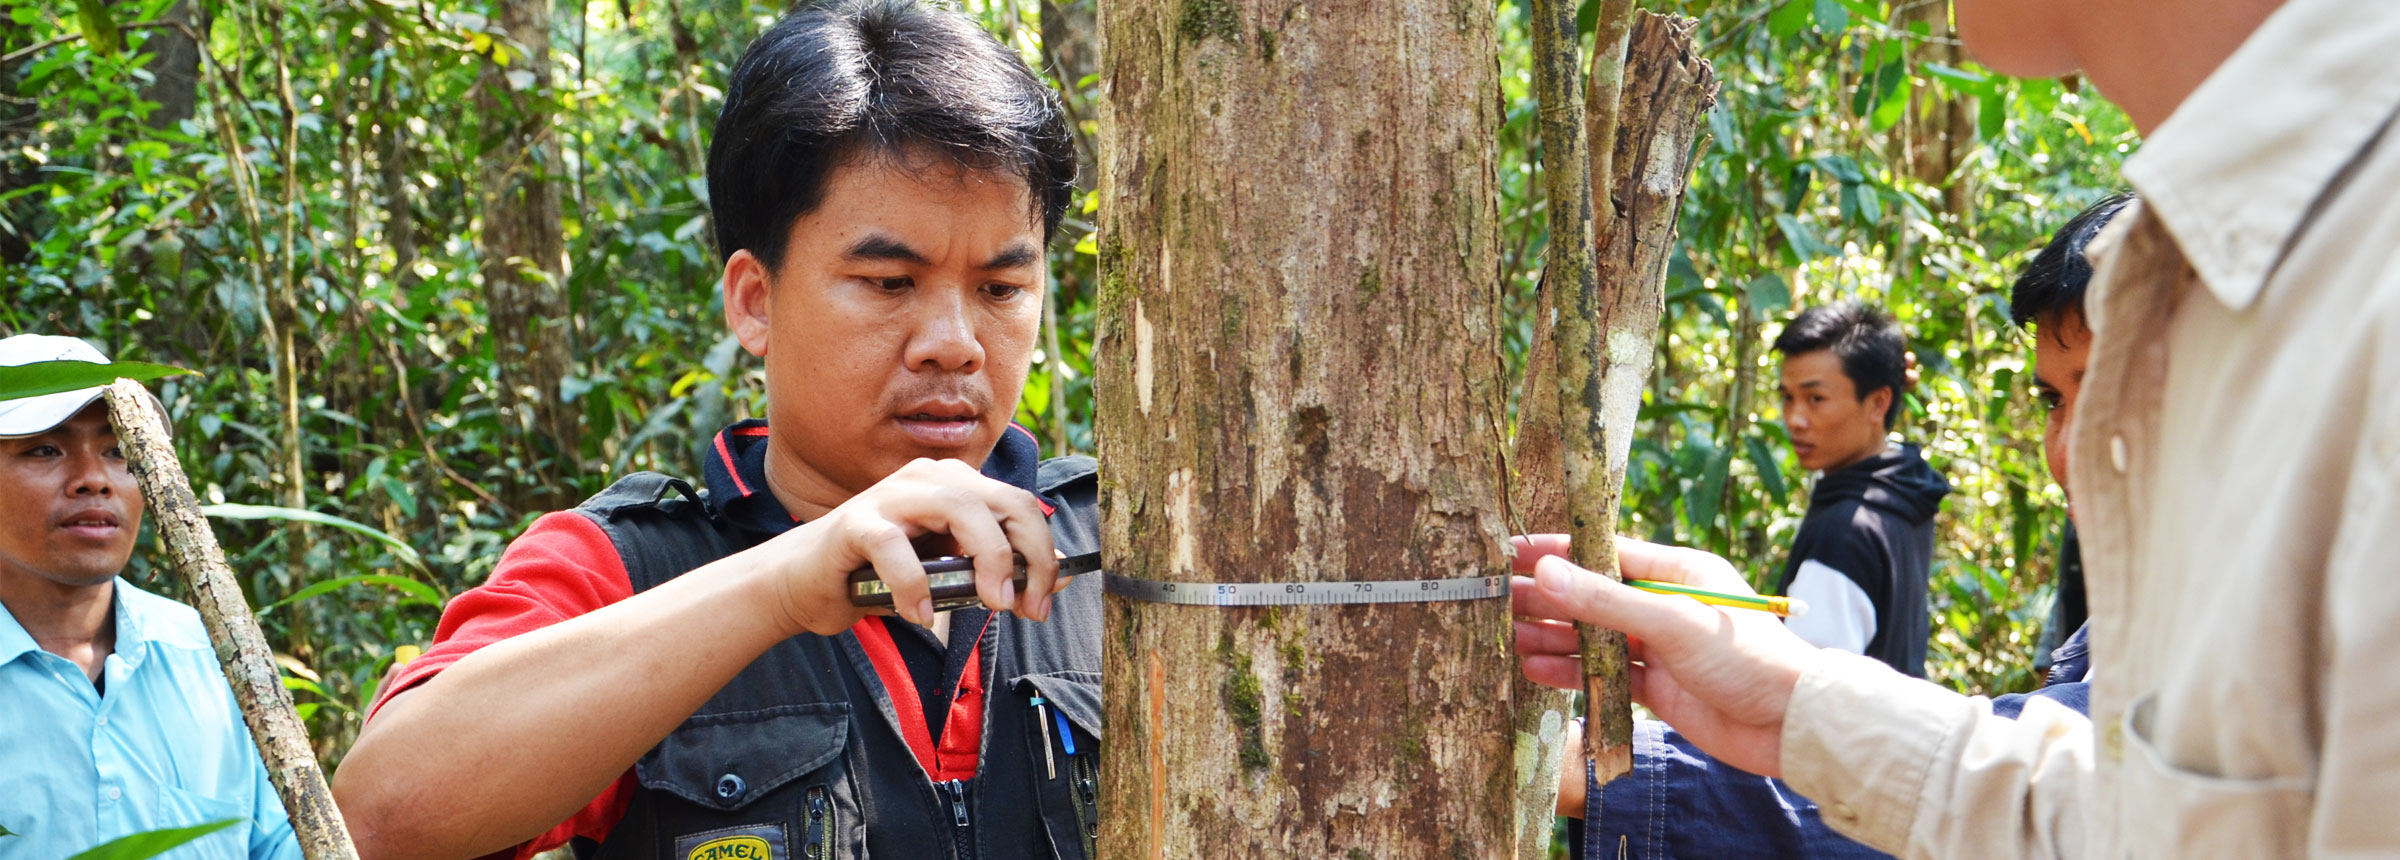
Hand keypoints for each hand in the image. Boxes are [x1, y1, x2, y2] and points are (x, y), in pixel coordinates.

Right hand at [764, 458, 1059, 634]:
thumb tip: (1057, 578)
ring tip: (990, 604)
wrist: (804, 584)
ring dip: (986, 560)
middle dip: (1026, 557)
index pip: (1020, 504)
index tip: (1043, 600)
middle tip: (1024, 606)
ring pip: (960, 509)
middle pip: (1003, 502)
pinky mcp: (855, 523)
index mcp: (955, 484)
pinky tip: (919, 615)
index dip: (1042, 553)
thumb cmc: (878, 577)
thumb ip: (994, 568)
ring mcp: (891, 495)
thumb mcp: (947, 572)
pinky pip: (896, 549)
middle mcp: (928, 478)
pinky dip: (914, 586)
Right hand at [1510, 534, 1817, 777]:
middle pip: (1592, 596)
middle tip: (1494, 597)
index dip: (1558, 553)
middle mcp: (1665, 605)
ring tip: (1505, 635)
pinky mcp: (1656, 687)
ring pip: (1592, 637)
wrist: (1790, 725)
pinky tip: (1534, 669)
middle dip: (1546, 597)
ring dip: (1552, 636)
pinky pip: (1603, 675)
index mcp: (1677, 572)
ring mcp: (1659, 648)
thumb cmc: (1746, 657)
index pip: (1605, 554)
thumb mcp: (1672, 622)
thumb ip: (1606, 600)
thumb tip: (1545, 573)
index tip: (1512, 551)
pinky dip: (1570, 672)